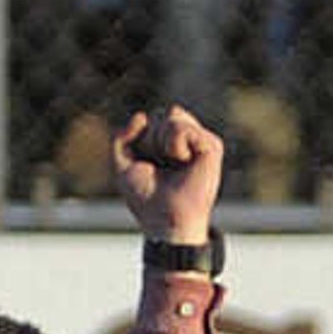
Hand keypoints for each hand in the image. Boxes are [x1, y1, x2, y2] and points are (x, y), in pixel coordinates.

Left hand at [114, 104, 224, 244]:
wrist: (165, 220)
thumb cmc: (146, 199)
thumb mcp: (122, 165)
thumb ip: (121, 137)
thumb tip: (142, 116)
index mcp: (171, 142)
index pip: (154, 118)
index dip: (144, 139)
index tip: (149, 166)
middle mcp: (189, 140)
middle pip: (162, 114)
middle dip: (151, 140)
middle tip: (161, 168)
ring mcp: (201, 142)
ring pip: (172, 116)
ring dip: (162, 144)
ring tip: (173, 166)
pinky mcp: (212, 146)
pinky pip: (182, 128)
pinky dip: (175, 146)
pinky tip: (183, 163)